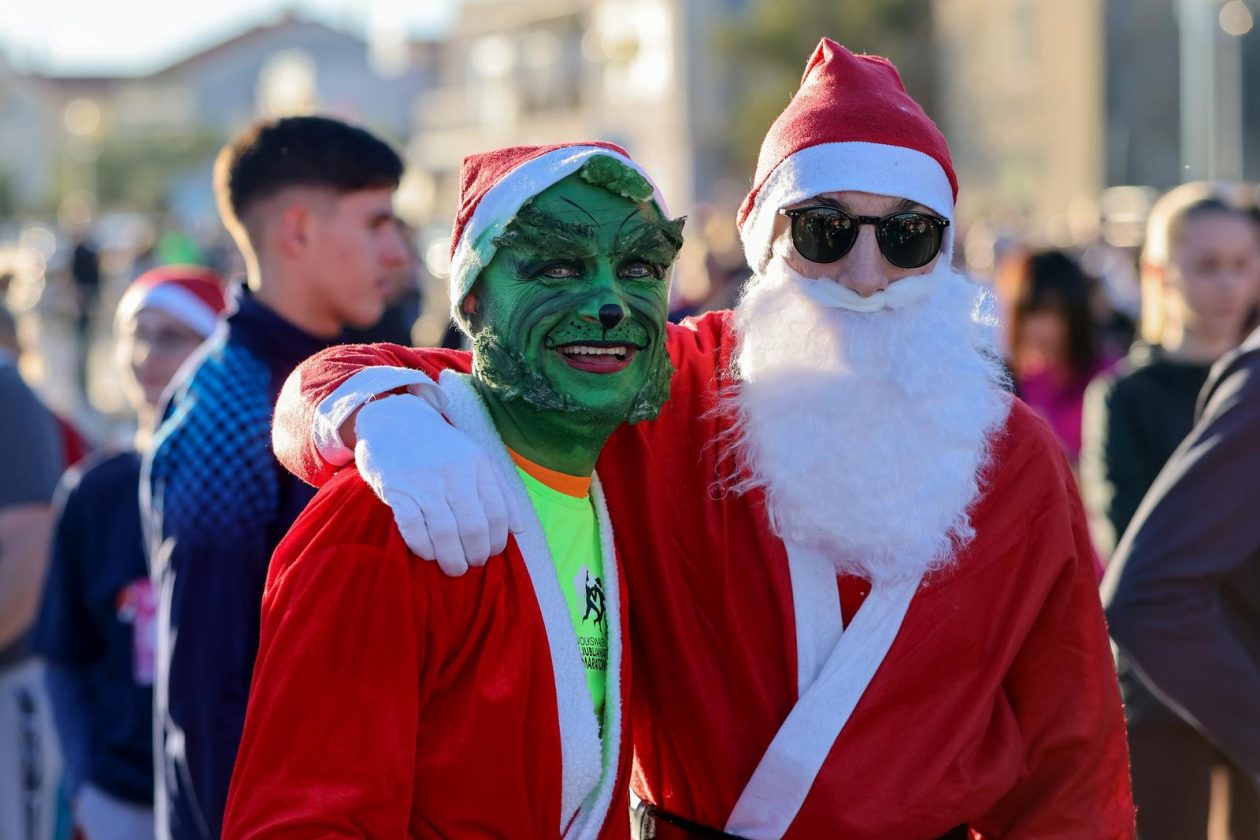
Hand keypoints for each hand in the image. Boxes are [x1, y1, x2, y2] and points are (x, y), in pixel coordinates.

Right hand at [354, 395, 527, 575]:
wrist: (394, 421)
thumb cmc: (440, 447)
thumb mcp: (476, 459)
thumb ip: (500, 491)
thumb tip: (518, 529)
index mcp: (479, 465)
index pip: (497, 514)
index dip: (497, 541)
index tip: (491, 553)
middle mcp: (455, 473)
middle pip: (474, 528)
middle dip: (477, 554)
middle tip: (472, 563)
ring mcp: (425, 482)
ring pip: (446, 533)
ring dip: (452, 559)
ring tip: (455, 567)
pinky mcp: (397, 490)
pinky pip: (414, 530)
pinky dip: (425, 548)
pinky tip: (430, 553)